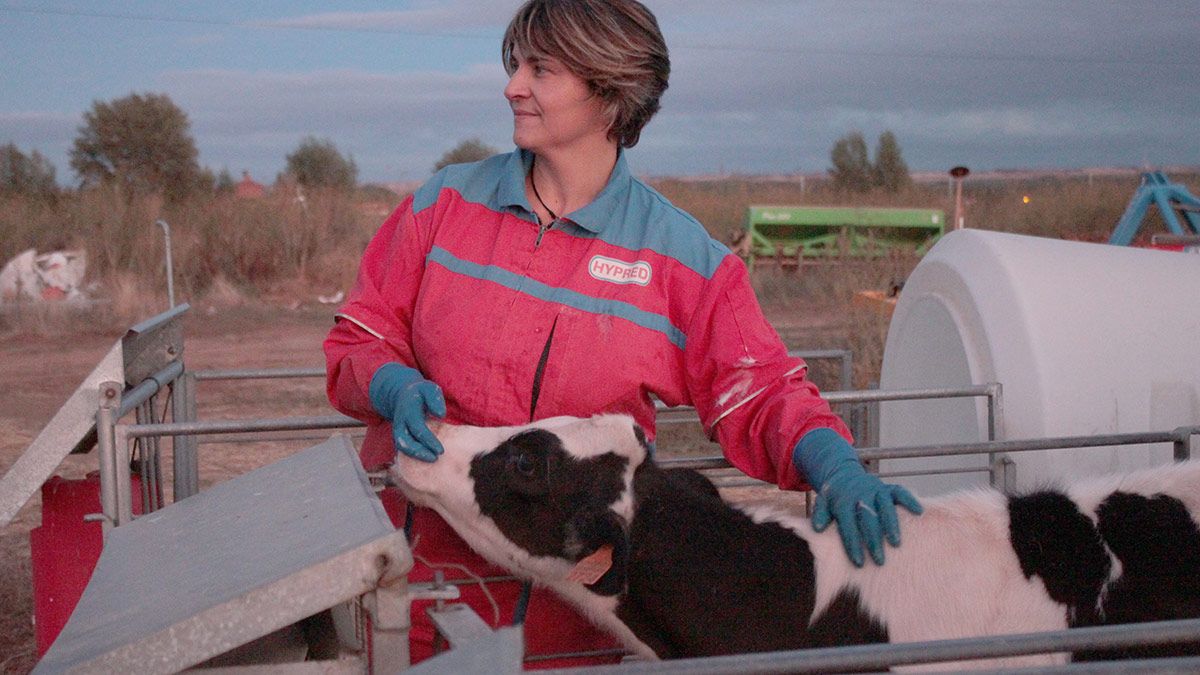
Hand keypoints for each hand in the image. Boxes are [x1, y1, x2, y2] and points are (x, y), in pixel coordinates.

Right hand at [368, 363, 445, 461]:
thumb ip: (435, 399)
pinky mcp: (399, 434)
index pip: (417, 429)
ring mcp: (398, 429)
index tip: (440, 450)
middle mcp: (400, 422)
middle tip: (435, 458)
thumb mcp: (430, 389)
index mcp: (408, 411)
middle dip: (419, 452)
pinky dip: (414, 454)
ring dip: (416, 455)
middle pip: (404, 442)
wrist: (402, 393)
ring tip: (432, 459)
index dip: (428, 441)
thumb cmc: (420, 392)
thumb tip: (441, 415)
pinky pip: (404, 447)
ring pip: (402, 447)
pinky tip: (427, 457)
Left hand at [794, 429, 922, 566]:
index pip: (848, 525)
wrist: (843, 473)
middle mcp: (860, 496)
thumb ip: (820, 515)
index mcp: (843, 502)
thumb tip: (818, 528)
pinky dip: (909, 500)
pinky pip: (900, 492)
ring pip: (885, 506)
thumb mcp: (822, 503)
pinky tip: (918, 512)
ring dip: (891, 525)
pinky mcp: (887, 487)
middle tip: (879, 560)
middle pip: (867, 518)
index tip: (859, 562)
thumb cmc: (834, 497)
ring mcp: (875, 490)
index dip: (853, 544)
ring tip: (896, 544)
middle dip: (873, 540)